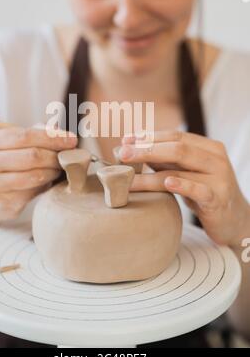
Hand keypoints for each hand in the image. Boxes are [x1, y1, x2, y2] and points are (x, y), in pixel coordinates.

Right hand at [0, 126, 76, 222]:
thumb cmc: (4, 164)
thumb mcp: (11, 145)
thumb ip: (35, 135)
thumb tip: (63, 134)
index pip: (25, 135)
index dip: (52, 137)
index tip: (71, 140)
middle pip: (32, 156)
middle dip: (55, 155)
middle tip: (68, 156)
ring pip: (35, 176)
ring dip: (53, 171)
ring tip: (58, 168)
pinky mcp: (2, 204)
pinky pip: (33, 192)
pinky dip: (45, 185)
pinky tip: (47, 181)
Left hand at [120, 130, 249, 247]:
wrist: (234, 220)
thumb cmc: (204, 192)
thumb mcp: (187, 172)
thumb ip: (166, 160)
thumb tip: (131, 147)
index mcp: (208, 147)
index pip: (175, 136)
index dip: (149, 137)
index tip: (126, 140)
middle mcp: (216, 159)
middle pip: (177, 148)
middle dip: (146, 150)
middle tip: (122, 155)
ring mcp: (219, 178)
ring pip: (180, 170)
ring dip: (150, 174)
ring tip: (128, 179)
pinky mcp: (218, 199)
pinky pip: (198, 190)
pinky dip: (181, 186)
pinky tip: (167, 183)